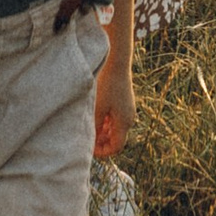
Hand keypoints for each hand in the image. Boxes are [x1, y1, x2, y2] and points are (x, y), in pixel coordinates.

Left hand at [93, 37, 135, 159]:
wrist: (117, 63)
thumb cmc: (107, 85)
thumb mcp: (98, 108)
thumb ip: (95, 127)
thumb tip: (90, 143)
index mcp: (124, 122)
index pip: (116, 147)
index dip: (103, 152)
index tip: (90, 150)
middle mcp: (129, 118)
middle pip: (116, 139)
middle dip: (101, 142)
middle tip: (87, 139)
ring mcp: (128, 110)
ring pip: (114, 129)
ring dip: (103, 132)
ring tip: (89, 126)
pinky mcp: (124, 103)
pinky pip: (115, 119)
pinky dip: (106, 122)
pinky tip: (95, 115)